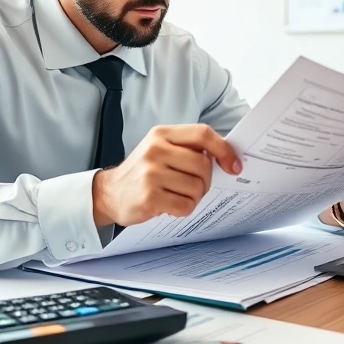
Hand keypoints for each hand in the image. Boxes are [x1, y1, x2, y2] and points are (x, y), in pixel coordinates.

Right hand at [92, 124, 241, 227]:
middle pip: (204, 165)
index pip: (203, 134)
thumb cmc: (142, 172)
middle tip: (194, 187)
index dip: (224, 150)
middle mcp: (155, 150)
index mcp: (161, 134)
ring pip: (197, 187)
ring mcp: (151, 173)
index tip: (234, 166)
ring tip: (178, 196)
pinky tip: (170, 205)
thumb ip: (187, 148)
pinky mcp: (149, 197)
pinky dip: (184, 209)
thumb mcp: (160, 149)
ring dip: (194, 197)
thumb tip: (225, 156)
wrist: (109, 193)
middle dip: (206, 181)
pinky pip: (185, 205)